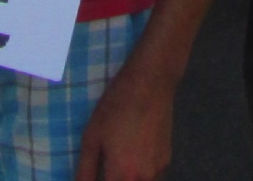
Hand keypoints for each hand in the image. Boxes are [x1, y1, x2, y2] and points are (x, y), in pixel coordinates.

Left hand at [75, 62, 173, 180]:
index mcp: (122, 174)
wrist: (151, 82)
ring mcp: (158, 170)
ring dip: (128, 177)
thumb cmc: (116, 106)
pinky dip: (141, 172)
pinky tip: (134, 150)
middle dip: (115, 178)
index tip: (99, 173)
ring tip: (120, 157)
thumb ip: (85, 169)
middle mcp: (143, 178)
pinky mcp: (167, 159)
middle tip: (106, 165)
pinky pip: (152, 175)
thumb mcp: (92, 136)